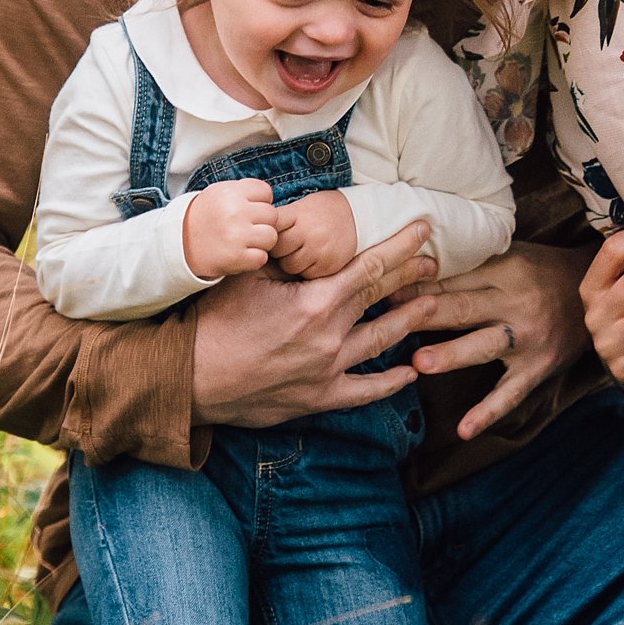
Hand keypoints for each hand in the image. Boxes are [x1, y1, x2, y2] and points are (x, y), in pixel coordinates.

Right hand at [183, 179, 282, 279]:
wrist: (177, 244)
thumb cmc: (205, 217)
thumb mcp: (219, 193)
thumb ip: (244, 191)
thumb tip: (270, 197)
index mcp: (231, 192)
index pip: (266, 192)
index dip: (260, 202)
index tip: (247, 210)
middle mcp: (235, 212)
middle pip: (272, 215)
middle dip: (262, 222)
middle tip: (246, 228)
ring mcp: (236, 235)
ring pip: (271, 237)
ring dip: (261, 242)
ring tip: (244, 241)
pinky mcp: (236, 257)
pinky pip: (262, 257)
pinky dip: (253, 259)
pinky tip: (240, 254)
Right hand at [190, 221, 440, 426]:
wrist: (188, 380)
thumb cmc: (213, 321)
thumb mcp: (247, 275)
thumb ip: (283, 253)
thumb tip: (303, 225)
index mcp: (315, 302)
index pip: (370, 268)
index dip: (400, 248)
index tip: (422, 231)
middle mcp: (329, 338)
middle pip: (381, 299)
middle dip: (411, 278)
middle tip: (435, 264)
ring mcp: (326, 371)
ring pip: (381, 342)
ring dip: (409, 321)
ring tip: (432, 305)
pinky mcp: (317, 399)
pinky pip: (364, 392)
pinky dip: (390, 383)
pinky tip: (410, 372)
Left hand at [270, 190, 358, 278]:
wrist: (358, 216)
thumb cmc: (321, 211)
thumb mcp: (300, 207)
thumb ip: (280, 219)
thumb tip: (253, 232)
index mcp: (298, 214)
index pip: (270, 229)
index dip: (267, 232)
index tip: (270, 233)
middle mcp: (308, 232)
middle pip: (276, 250)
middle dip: (278, 249)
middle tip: (288, 243)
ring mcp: (319, 250)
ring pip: (288, 265)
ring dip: (291, 261)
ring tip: (302, 250)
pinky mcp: (328, 265)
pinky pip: (306, 274)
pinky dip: (306, 269)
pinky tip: (313, 258)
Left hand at [397, 242, 592, 440]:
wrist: (604, 296)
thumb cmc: (544, 273)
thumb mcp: (513, 256)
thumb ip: (471, 263)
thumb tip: (414, 267)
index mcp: (507, 271)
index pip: (456, 278)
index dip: (418, 284)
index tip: (381, 289)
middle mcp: (516, 304)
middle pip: (465, 308)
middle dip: (426, 314)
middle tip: (389, 319)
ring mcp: (528, 340)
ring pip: (484, 346)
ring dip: (452, 354)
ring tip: (421, 362)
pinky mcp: (537, 369)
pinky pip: (510, 393)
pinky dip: (488, 412)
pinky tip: (464, 430)